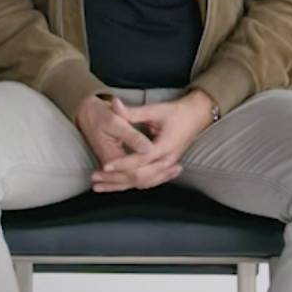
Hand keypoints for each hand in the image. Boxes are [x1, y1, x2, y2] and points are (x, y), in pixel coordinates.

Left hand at [83, 90, 216, 192]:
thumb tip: (114, 104)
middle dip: (116, 179)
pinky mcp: (165, 168)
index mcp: (165, 147)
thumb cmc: (177, 112)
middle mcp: (167, 160)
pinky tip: (116, 186)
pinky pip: (147, 182)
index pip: (140, 160)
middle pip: (140, 177)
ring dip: (120, 185)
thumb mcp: (155, 110)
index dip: (122, 163)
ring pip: (142, 183)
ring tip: (100, 187)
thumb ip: (132, 112)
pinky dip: (130, 185)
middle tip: (96, 178)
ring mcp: (167, 166)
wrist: (196, 116)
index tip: (105, 165)